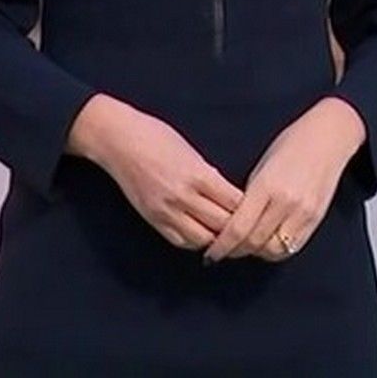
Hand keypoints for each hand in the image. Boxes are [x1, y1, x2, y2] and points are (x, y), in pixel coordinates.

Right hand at [68, 95, 243, 250]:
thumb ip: (209, 175)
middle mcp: (183, 196)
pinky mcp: (152, 219)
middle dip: (239, 229)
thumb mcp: (190, 150)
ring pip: (203, 239)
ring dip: (217, 239)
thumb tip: (229, 195)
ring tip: (227, 235)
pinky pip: (180, 241)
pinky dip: (196, 242)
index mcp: (198, 174)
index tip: (259, 211)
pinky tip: (203, 235)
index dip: (250, 210)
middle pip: (222, 225)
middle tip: (250, 230)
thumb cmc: (155, 135)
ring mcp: (166, 211)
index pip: (235, 203)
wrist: (117, 139)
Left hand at [204, 97, 366, 262]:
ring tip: (245, 247)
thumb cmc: (291, 145)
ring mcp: (304, 213)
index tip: (211, 252)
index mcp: (266, 186)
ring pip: (273, 250)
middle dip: (235, 251)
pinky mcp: (316, 219)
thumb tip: (233, 224)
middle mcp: (286, 202)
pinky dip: (276, 250)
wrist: (328, 138)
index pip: (239, 228)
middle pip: (255, 243)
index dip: (222, 245)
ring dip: (256, 252)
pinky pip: (292, 247)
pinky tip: (267, 243)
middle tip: (224, 251)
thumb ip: (249, 197)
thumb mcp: (262, 167)